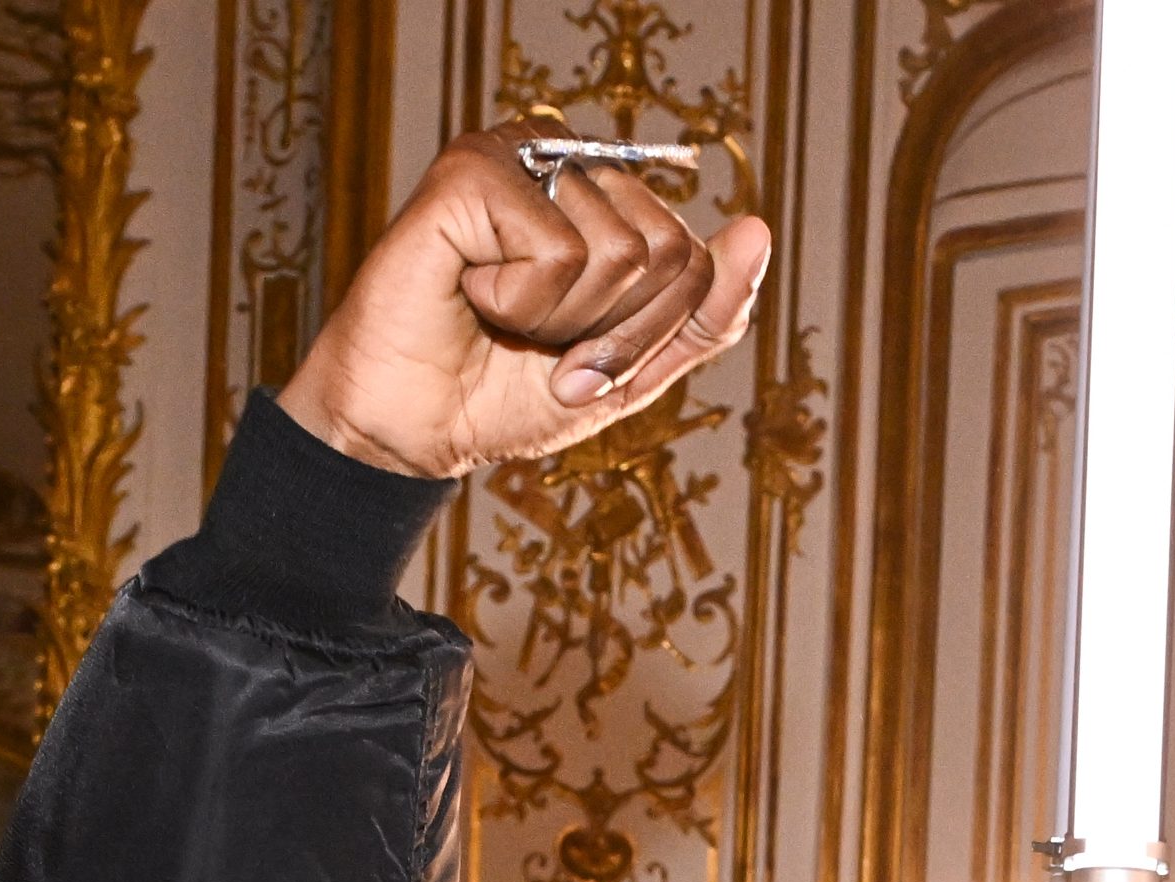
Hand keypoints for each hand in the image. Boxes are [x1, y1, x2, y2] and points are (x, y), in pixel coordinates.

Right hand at [281, 122, 771, 481]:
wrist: (417, 430)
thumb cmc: (509, 394)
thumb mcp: (631, 372)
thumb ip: (703, 315)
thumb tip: (758, 231)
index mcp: (615, 203)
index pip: (696, 265)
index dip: (646, 338)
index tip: (580, 360)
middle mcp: (574, 167)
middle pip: (669, 252)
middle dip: (610, 330)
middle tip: (541, 341)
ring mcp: (525, 158)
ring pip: (619, 251)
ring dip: (560, 319)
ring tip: (502, 316)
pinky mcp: (476, 169)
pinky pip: (558, 250)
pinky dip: (517, 301)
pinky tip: (473, 291)